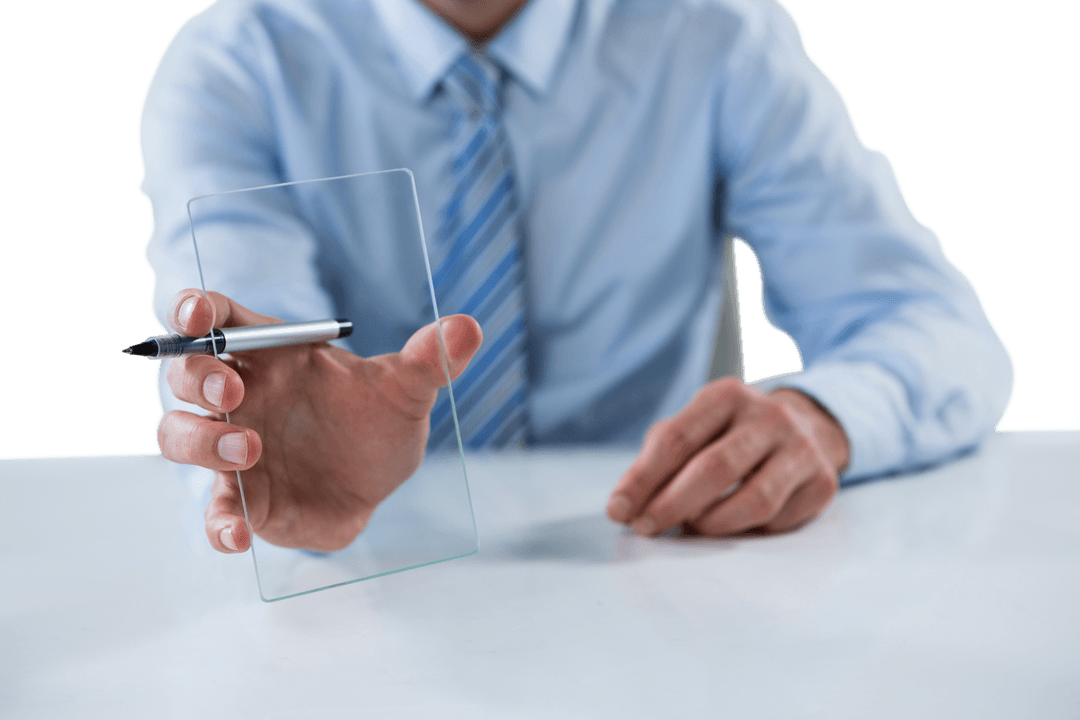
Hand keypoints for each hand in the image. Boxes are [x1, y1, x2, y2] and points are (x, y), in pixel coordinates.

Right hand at [156, 290, 481, 553]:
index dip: (197, 310)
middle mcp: (239, 397)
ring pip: (178, 435)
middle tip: (232, 390)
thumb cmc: (376, 420)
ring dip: (200, 440)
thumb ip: (429, 360)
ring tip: (249, 448)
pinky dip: (216, 522)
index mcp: (271, 355)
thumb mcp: (407, 389)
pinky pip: (214, 509)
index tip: (198, 312)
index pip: (219, 319)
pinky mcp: (242, 499)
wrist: (377, 479)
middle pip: (186, 373)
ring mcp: (232, 447)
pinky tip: (237, 535)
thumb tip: (468, 328)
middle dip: (197, 376)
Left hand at [606, 377, 848, 536]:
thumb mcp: (692, 430)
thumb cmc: (729, 435)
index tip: (618, 510)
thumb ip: (656, 461)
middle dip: (672, 506)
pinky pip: (777, 521)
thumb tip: (623, 507)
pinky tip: (735, 524)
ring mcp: (801, 448)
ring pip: (752, 501)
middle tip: (647, 529)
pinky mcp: (823, 482)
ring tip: (692, 527)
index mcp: (726, 395)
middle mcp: (769, 415)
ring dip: (712, 524)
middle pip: (714, 469)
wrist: (804, 430)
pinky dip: (747, 532)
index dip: (643, 478)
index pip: (677, 438)